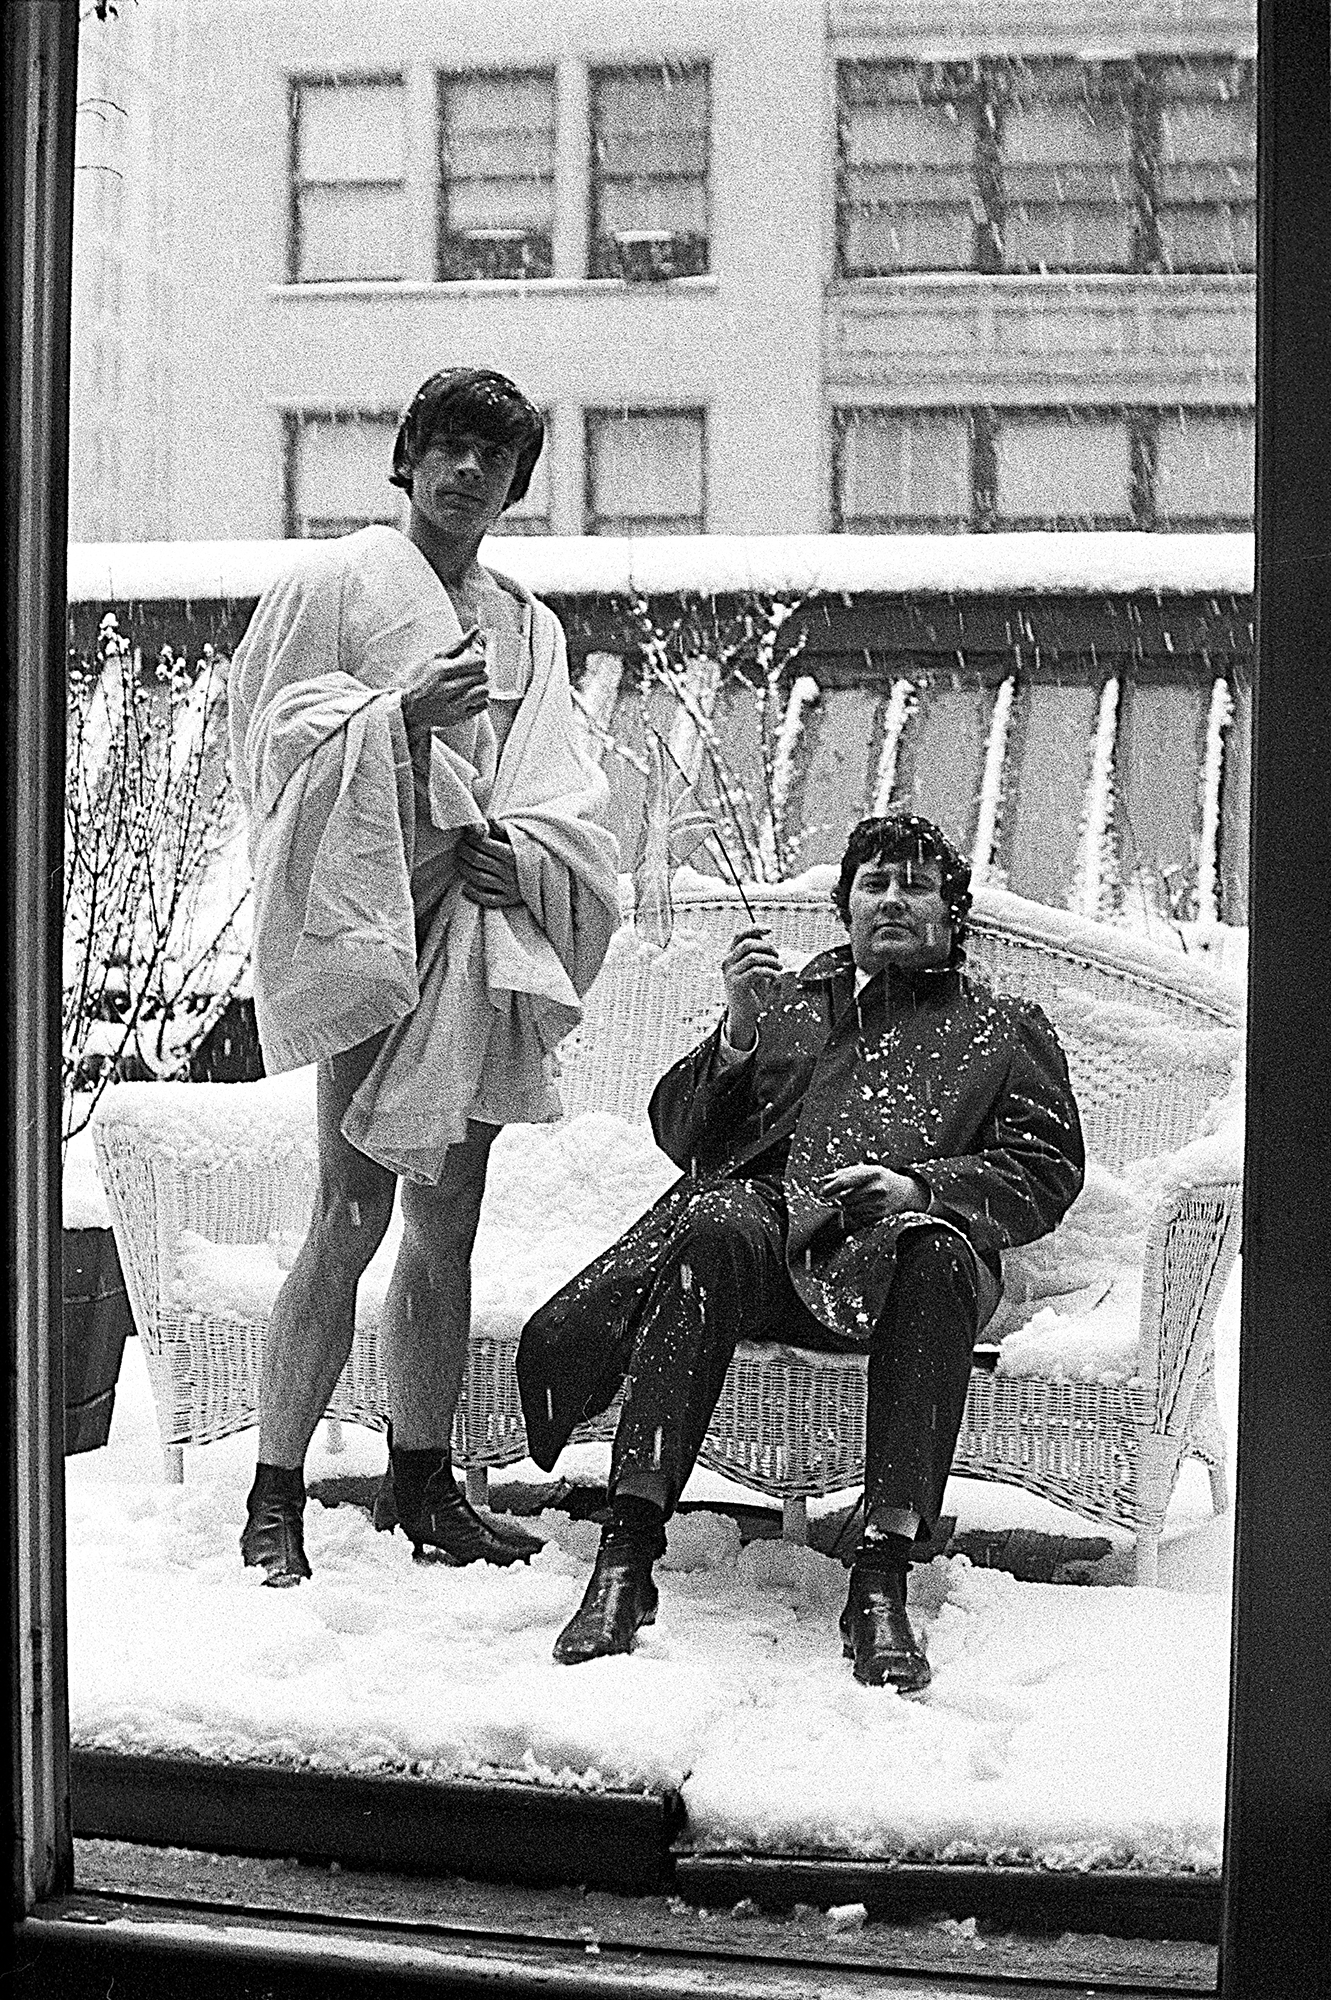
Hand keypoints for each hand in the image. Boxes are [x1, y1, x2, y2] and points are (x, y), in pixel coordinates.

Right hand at [400, 627, 488, 751]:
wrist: (410, 707)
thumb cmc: (423, 679)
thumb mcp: (436, 657)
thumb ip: (459, 644)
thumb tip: (477, 629)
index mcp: (444, 670)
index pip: (479, 663)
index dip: (478, 662)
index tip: (470, 664)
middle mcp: (450, 688)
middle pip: (483, 676)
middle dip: (478, 674)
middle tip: (466, 676)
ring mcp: (455, 705)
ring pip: (484, 692)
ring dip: (479, 688)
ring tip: (467, 687)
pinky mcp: (460, 717)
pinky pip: (482, 706)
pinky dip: (478, 701)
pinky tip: (466, 698)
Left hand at [456, 820, 523, 907]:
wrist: (551, 873)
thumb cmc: (530, 852)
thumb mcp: (520, 837)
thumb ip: (501, 828)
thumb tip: (487, 818)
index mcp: (512, 853)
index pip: (482, 843)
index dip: (469, 839)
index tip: (465, 837)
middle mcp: (510, 870)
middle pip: (476, 859)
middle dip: (463, 852)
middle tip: (460, 848)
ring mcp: (509, 886)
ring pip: (478, 878)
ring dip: (464, 870)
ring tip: (461, 863)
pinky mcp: (509, 900)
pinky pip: (487, 899)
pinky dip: (473, 894)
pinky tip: (466, 886)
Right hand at [721, 926, 781, 1050]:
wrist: (744, 1014)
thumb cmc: (752, 991)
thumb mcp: (756, 969)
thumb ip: (759, 955)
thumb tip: (766, 938)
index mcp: (731, 956)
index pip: (740, 935)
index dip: (755, 928)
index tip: (770, 929)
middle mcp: (727, 962)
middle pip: (748, 943)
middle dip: (767, 947)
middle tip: (778, 957)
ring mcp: (731, 973)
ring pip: (753, 957)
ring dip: (771, 961)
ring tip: (779, 968)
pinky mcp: (737, 984)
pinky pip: (756, 971)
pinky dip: (770, 972)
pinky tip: (776, 977)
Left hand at [818, 1163, 926, 1228]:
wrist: (906, 1192)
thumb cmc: (882, 1178)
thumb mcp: (867, 1170)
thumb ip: (845, 1173)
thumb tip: (824, 1179)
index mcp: (873, 1172)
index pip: (845, 1181)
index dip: (830, 1188)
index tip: (822, 1192)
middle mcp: (878, 1188)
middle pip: (845, 1197)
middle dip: (839, 1198)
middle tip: (839, 1197)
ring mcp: (880, 1203)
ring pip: (850, 1209)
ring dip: (846, 1207)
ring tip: (853, 1201)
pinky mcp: (881, 1215)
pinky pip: (858, 1218)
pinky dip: (854, 1214)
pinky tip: (861, 1208)